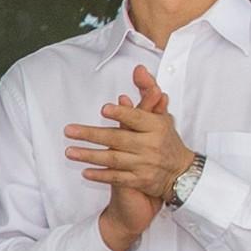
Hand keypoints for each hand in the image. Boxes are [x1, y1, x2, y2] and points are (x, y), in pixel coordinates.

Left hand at [63, 61, 198, 220]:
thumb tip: (138, 70)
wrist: (181, 172)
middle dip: (92, 135)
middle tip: (69, 131)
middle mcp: (151, 146)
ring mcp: (145, 165)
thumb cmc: (166, 140)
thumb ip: (148, 92)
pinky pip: (118, 178)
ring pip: (114, 159)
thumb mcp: (161, 116)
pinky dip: (101, 176)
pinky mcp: (140, 181)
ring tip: (70, 151)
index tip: (104, 109)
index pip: (137, 119)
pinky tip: (85, 172)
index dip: (121, 114)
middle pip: (118, 139)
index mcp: (156, 127)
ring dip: (90, 155)